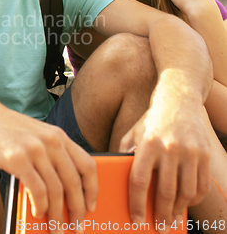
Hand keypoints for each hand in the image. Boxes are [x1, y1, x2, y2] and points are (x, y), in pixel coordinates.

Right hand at [0, 106, 97, 232]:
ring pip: (56, 190)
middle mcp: (50, 141)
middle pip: (74, 182)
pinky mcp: (17, 158)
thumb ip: (49, 156)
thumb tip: (60, 190)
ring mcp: (34, 149)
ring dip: (57, 214)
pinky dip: (40, 206)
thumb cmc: (5, 129)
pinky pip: (36, 190)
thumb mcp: (35, 136)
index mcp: (58, 136)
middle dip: (77, 209)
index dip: (92, 189)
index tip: (91, 205)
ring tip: (56, 227)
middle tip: (77, 226)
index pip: (87, 165)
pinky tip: (37, 212)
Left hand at [120, 101, 210, 231]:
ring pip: (186, 192)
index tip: (136, 220)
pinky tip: (185, 204)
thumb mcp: (133, 133)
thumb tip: (117, 178)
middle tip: (158, 227)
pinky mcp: (204, 154)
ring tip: (171, 218)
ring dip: (178, 210)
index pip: (140, 180)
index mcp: (148, 144)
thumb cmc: (151, 121)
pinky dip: (194, 200)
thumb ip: (125, 154)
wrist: (179, 100)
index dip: (137, 204)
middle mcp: (169, 149)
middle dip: (160, 214)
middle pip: (165, 191)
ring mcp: (190, 152)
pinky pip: (201, 186)